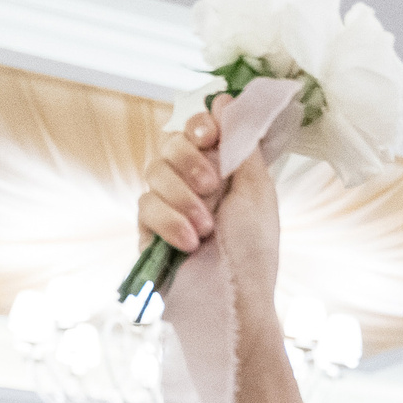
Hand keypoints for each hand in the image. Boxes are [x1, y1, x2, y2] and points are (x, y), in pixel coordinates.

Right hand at [139, 101, 282, 311]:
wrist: (235, 301)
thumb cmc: (254, 253)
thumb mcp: (257, 192)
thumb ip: (242, 146)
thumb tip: (227, 100)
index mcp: (221, 171)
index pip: (196, 130)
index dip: (198, 126)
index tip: (209, 137)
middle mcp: (191, 184)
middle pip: (170, 144)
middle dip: (190, 162)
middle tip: (212, 188)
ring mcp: (167, 206)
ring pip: (153, 171)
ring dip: (183, 198)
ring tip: (206, 229)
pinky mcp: (147, 231)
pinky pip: (144, 205)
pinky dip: (169, 221)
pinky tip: (189, 243)